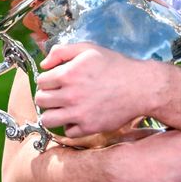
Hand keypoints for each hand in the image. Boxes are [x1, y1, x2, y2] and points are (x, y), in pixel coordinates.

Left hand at [35, 43, 154, 136]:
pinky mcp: (88, 127)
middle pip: (41, 100)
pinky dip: (70, 125)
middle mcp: (70, 96)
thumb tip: (44, 63)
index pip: (40, 81)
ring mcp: (78, 114)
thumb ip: (62, 51)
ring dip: (52, 113)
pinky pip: (67, 132)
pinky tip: (78, 116)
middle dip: (47, 95)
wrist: (140, 87)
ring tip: (61, 108)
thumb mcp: (89, 49)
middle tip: (57, 94)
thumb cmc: (116, 66)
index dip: (47, 79)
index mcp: (68, 74)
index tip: (55, 81)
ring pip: (47, 119)